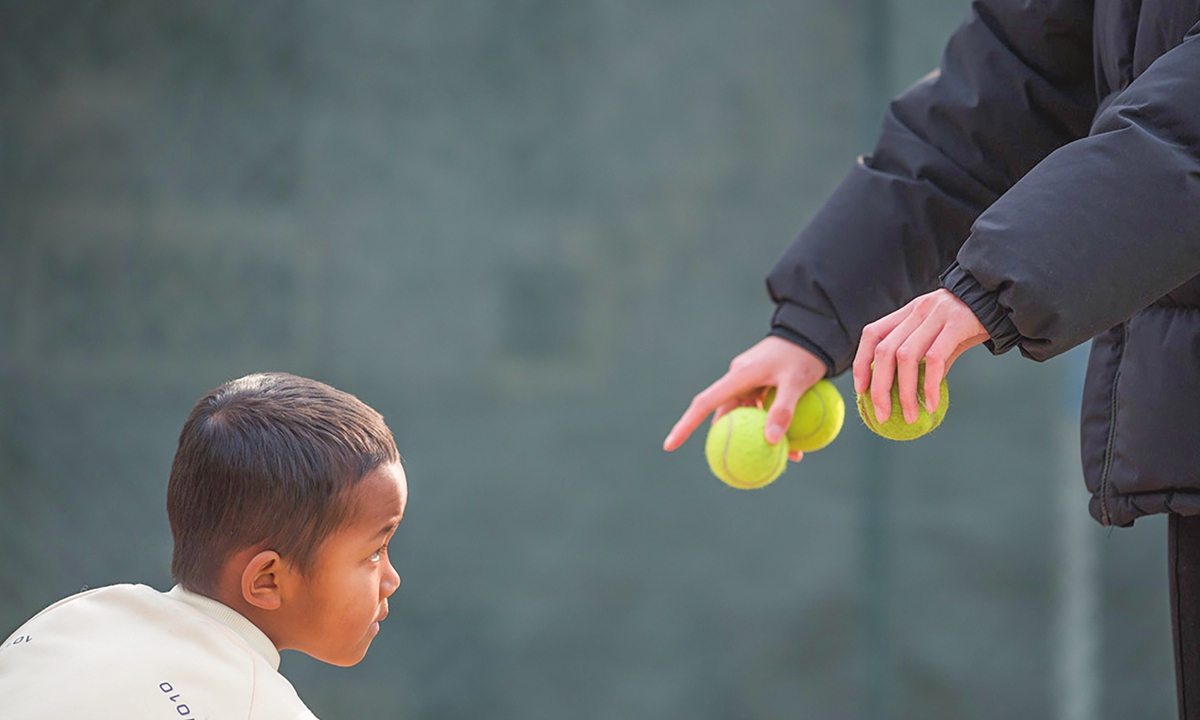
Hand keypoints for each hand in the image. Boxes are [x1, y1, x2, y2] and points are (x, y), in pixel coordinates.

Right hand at [663, 336, 826, 460]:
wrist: (813, 330)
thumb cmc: (804, 354)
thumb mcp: (797, 382)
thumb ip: (784, 409)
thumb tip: (771, 442)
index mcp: (738, 376)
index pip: (703, 404)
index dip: (684, 425)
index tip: (670, 446)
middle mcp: (738, 379)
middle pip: (724, 415)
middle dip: (729, 441)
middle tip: (735, 466)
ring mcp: (750, 381)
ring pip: (745, 415)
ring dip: (759, 436)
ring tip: (786, 458)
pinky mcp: (762, 383)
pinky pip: (761, 409)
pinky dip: (772, 425)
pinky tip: (795, 444)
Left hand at [852, 288, 988, 424]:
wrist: (1004, 299)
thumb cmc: (970, 323)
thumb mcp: (941, 336)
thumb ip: (923, 357)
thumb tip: (908, 393)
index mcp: (908, 311)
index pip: (873, 334)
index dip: (861, 361)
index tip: (861, 390)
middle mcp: (918, 310)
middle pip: (885, 350)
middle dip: (879, 386)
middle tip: (882, 414)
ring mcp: (936, 314)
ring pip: (906, 357)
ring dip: (904, 391)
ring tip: (909, 415)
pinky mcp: (957, 323)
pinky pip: (935, 358)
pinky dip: (929, 384)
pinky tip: (931, 404)